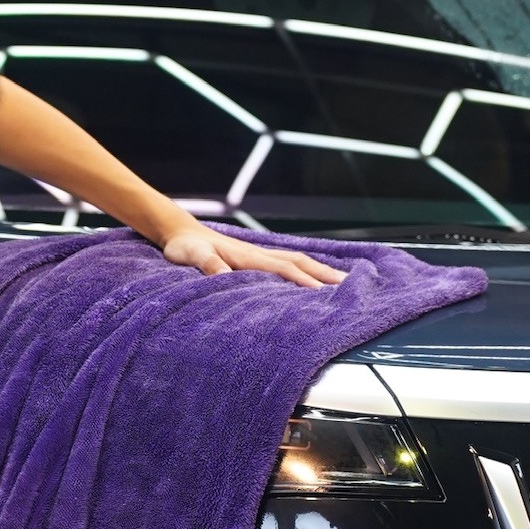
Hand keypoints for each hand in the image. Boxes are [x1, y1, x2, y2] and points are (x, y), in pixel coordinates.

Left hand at [160, 218, 345, 288]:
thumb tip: (226, 277)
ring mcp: (258, 255)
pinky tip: (310, 278)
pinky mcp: (253, 259)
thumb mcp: (190, 257)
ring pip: (297, 261)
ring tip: (342, 283)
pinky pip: (286, 264)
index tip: (328, 295)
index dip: (306, 282)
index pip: (285, 270)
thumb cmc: (184, 248)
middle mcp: (259, 254)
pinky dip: (304, 270)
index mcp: (249, 257)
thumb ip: (208, 265)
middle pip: (300, 263)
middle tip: (351, 287)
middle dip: (325, 275)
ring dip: (320, 271)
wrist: (178, 233)